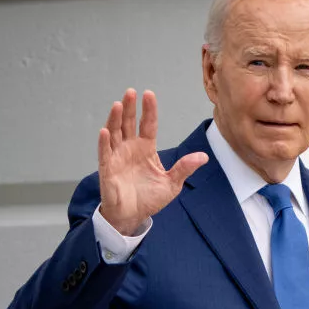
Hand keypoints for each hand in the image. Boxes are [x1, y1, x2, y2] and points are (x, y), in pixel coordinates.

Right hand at [98, 88, 207, 235]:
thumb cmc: (150, 198)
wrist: (133, 216)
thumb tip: (203, 156)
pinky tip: (106, 131)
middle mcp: (130, 149)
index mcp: (146, 149)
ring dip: (115, 119)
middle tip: (131, 92)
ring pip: (115, 133)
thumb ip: (184, 168)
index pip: (148, 125)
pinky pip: (104, 153)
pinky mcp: (108, 169)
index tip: (149, 94)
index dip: (148, 110)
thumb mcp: (172, 183)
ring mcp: (117, 157)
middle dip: (129, 108)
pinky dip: (104, 142)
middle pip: (128, 124)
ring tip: (117, 104)